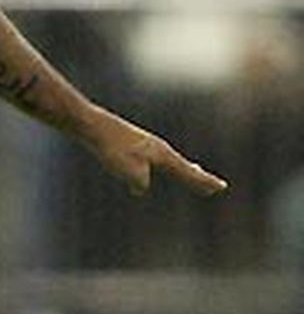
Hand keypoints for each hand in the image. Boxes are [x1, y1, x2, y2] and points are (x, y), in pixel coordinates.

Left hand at [80, 108, 227, 196]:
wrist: (92, 126)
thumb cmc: (112, 148)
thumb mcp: (130, 172)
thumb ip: (140, 183)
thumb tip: (139, 187)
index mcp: (162, 154)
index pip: (187, 172)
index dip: (203, 182)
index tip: (221, 187)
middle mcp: (157, 148)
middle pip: (183, 166)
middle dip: (198, 177)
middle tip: (215, 185)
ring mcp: (145, 145)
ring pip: (169, 160)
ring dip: (184, 168)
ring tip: (195, 171)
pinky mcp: (131, 144)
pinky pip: (154, 158)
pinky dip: (163, 164)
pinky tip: (152, 168)